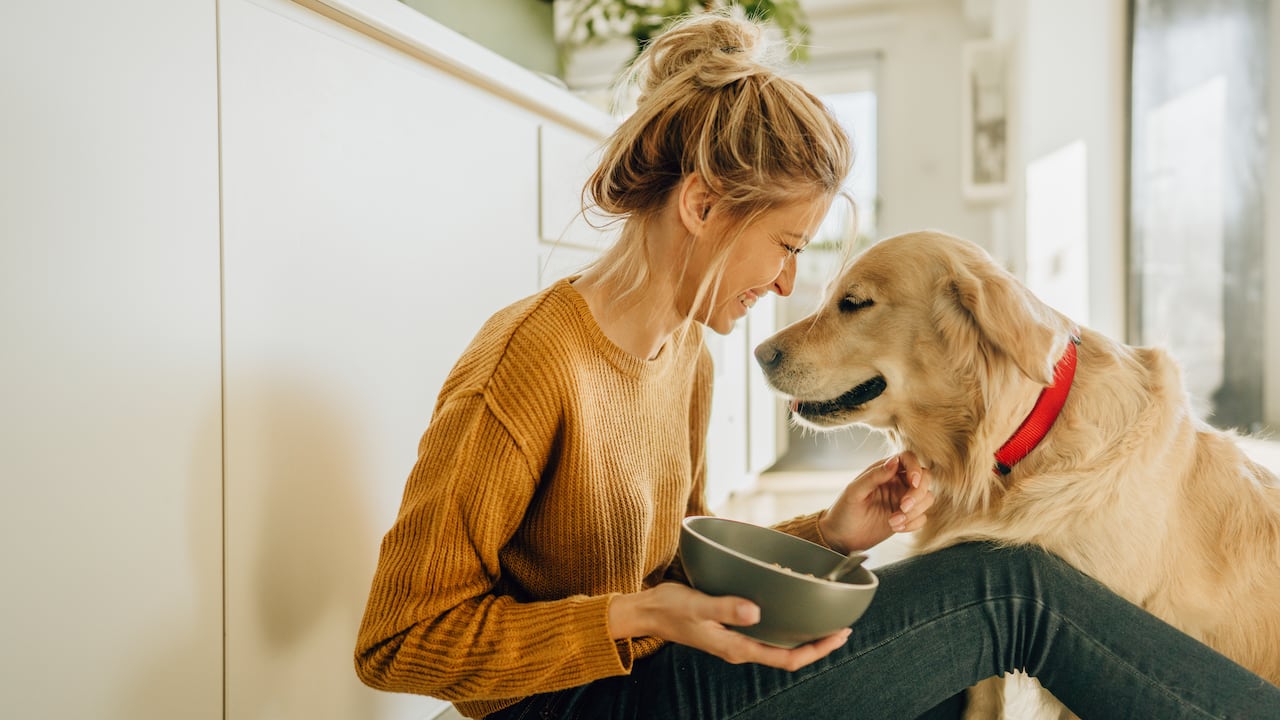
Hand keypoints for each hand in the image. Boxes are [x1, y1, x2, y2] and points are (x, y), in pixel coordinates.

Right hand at [607, 583, 849, 670]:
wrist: (647, 612)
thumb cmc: (670, 608)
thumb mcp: (698, 605)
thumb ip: (726, 608)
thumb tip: (756, 611)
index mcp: (737, 647)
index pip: (787, 659)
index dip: (817, 650)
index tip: (839, 634)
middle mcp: (741, 647)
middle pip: (789, 653)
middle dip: (818, 642)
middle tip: (843, 625)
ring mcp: (736, 639)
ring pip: (779, 642)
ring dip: (802, 632)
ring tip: (823, 616)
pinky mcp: (732, 627)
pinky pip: (766, 630)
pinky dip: (783, 620)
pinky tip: (789, 603)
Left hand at [819, 452, 934, 552]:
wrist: (841, 537)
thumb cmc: (843, 511)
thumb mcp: (854, 491)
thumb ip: (874, 476)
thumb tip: (894, 461)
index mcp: (883, 470)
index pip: (908, 458)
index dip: (915, 468)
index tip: (913, 483)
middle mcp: (896, 482)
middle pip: (924, 478)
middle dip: (917, 494)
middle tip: (903, 507)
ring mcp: (903, 499)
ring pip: (926, 498)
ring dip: (914, 512)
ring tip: (893, 522)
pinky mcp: (906, 517)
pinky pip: (923, 517)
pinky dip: (913, 523)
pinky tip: (896, 528)